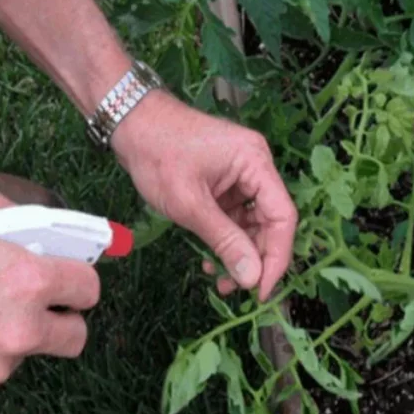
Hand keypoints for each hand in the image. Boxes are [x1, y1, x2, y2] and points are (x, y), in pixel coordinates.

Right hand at [0, 183, 99, 405]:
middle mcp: (22, 328)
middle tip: (43, 308)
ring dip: (16, 339)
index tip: (71, 281)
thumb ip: (22, 218)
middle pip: (76, 337)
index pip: (90, 290)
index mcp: (31, 280)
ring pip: (29, 355)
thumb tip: (45, 229)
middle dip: (65, 321)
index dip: (81, 282)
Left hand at [111, 91, 297, 301]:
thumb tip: (253, 278)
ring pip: (252, 224)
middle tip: (233, 289)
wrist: (130, 123)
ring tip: (218, 280)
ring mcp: (240, 176)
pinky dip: (225, 240)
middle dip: (254, 259)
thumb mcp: (190, 203)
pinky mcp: (224, 184)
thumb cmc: (157, 155)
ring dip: (238, 254)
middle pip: (270, 223)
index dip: (277, 257)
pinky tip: (209, 259)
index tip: (261, 290)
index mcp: (256, 163)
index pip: (283, 216)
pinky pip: (234, 218)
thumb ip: (224, 240)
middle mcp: (256, 168)